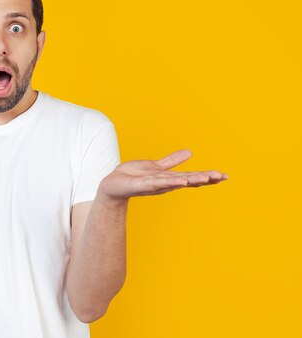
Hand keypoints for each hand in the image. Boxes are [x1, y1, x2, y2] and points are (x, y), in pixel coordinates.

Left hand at [97, 149, 227, 202]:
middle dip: (205, 178)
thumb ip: (171, 161)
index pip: (192, 176)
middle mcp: (165, 183)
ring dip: (191, 180)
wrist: (113, 184)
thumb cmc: (133, 176)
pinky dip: (169, 182)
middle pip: (188, 180)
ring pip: (176, 181)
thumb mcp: (156, 166)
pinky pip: (157, 182)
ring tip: (206, 178)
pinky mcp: (142, 184)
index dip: (208, 176)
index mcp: (170, 178)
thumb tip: (190, 152)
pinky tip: (180, 181)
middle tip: (221, 177)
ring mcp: (155, 184)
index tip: (224, 175)